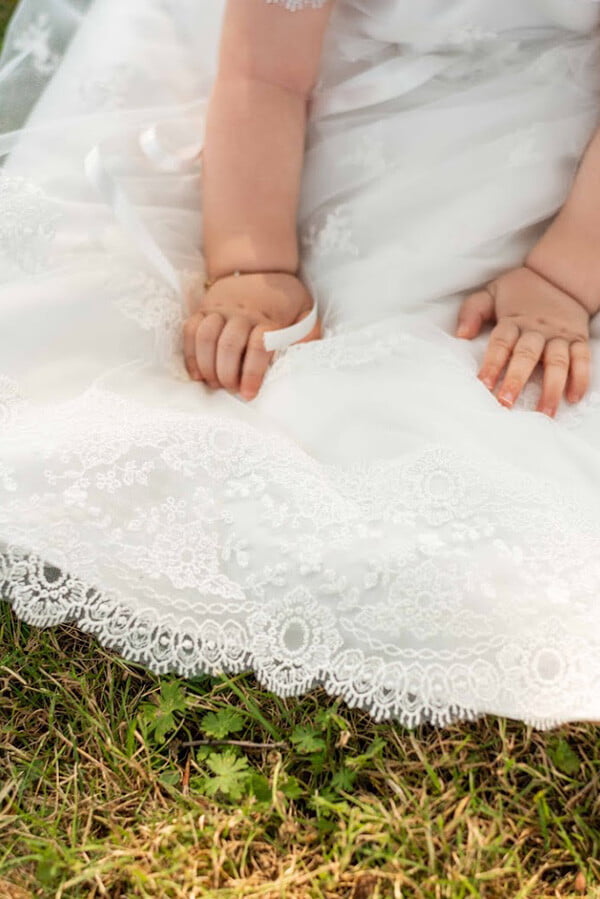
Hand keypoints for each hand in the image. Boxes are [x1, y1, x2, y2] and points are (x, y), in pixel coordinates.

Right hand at [183, 271, 321, 399]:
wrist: (258, 267)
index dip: (252, 373)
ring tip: (215, 383)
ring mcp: (220, 309)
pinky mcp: (203, 308)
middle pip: (229, 345)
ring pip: (206, 338)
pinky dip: (190, 354)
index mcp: (269, 317)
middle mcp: (242, 312)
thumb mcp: (306, 311)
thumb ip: (308, 335)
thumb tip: (303, 358)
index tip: (249, 393)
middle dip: (227, 374)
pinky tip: (197, 373)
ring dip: (208, 366)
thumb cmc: (284, 298)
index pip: (259, 346)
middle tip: (231, 389)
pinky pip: (190, 331)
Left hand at [454, 265, 591, 417]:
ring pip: (557, 362)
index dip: (492, 364)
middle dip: (516, 380)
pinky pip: (582, 359)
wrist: (559, 276)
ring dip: (551, 388)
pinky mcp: (578, 339)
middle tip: (506, 403)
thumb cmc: (519, 291)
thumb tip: (461, 334)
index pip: (501, 343)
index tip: (483, 384)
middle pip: (527, 355)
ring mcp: (559, 335)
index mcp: (513, 320)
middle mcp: (537, 329)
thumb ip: (474, 310)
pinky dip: (580, 378)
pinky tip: (573, 398)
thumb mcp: (491, 293)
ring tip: (544, 413)